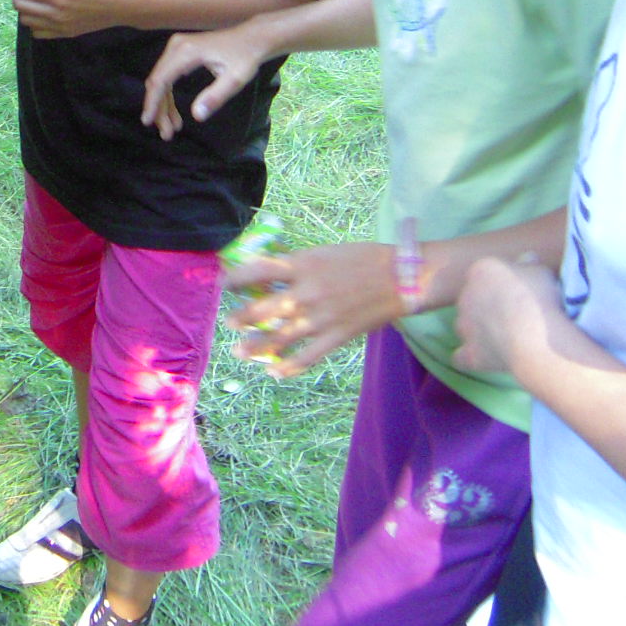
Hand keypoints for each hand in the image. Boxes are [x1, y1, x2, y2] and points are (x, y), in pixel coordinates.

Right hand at [142, 22, 273, 137]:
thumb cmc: (246, 57)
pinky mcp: (180, 50)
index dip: (152, 103)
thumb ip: (216, 96)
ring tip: (172, 127)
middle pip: (157, 81)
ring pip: (160, 79)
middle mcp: (176, 47)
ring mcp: (177, 46)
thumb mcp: (235, 79)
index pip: (160, 80)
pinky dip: (168, 94)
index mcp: (186, 53)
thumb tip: (196, 115)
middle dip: (159, 109)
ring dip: (163, 104)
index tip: (148, 122)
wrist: (253, 38)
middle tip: (167, 133)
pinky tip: (173, 112)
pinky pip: (167, 74)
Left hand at [228, 242, 402, 375]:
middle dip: (241, 319)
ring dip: (255, 347)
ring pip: (278, 338)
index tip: (223, 286)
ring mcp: (321, 317)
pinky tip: (275, 372)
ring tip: (240, 351)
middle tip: (230, 323)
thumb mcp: (322, 253)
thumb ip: (295, 266)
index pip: (257, 271)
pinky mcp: (337, 336)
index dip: (235, 279)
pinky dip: (288, 367)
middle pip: (262, 309)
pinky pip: (306, 358)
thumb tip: (266, 276)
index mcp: (302, 264)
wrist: (402, 276)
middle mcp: (307, 291)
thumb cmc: (362, 259)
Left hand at [452, 254, 566, 376]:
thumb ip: (530, 265)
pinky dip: (470, 357)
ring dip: (479, 329)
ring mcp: (464, 326)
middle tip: (515, 316)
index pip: (485, 273)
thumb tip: (527, 259)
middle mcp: (465, 296)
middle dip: (489, 305)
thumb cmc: (541, 299)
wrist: (535, 338)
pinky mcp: (469, 353)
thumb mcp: (542, 272)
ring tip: (506, 338)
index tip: (520, 292)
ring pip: (466, 325)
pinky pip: (461, 357)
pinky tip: (484, 358)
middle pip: (473, 298)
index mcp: (481, 271)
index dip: (502, 283)